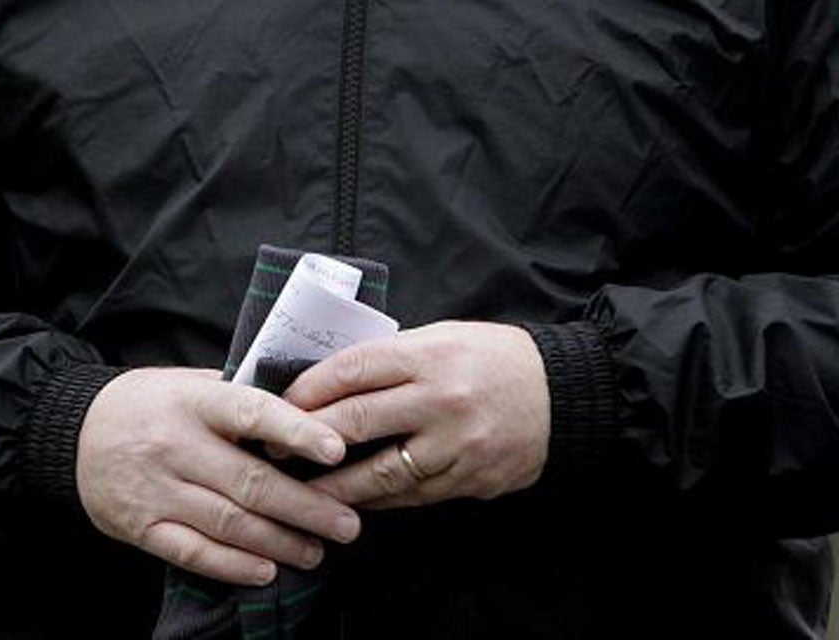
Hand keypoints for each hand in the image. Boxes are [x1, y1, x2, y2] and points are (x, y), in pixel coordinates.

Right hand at [76, 367, 362, 586]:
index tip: (336, 449)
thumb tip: (306, 405)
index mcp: (194, 400)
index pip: (251, 412)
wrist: (74, 431)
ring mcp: (156, 489)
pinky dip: (233, 564)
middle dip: (306, 507)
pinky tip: (266, 569)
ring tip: (317, 551)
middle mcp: (175, 444)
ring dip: (280, 541)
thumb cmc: (149, 404)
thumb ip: (238, 394)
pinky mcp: (140, 527)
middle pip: (250, 481)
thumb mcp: (188, 382)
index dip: (296, 432)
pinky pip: (193, 552)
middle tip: (347, 523)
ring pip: (228, 523)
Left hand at [281, 321, 549, 508]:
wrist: (562, 394)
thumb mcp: (444, 337)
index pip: (352, 370)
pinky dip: (380, 499)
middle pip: (356, 421)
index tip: (280, 403)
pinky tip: (356, 500)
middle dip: (307, 438)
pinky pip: (412, 495)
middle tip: (275, 450)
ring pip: (380, 472)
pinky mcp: (470, 478)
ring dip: (335, 485)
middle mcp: (439, 398)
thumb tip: (334, 379)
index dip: (308, 389)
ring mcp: (455, 444)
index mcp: (428, 354)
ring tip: (303, 492)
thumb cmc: (494, 357)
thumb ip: (394, 357)